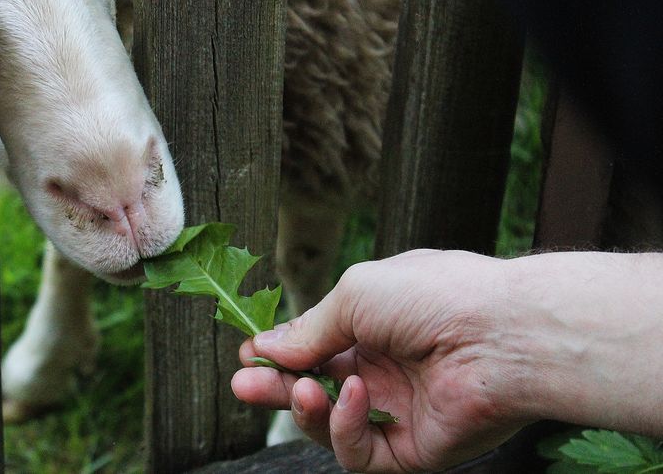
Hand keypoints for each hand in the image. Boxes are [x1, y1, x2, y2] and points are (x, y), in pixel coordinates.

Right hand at [232, 249, 533, 472]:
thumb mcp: (355, 294)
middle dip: (275, 386)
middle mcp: (383, 370)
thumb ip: (309, 328)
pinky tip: (351, 395)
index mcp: (373, 326)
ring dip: (303, 408)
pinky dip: (344, 427)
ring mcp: (396, 411)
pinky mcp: (411, 449)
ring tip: (298, 390)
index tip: (248, 353)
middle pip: (313, 389)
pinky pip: (359, 452)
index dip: (279, 352)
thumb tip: (266, 346)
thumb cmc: (434, 296)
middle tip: (244, 385)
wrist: (501, 333)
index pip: (313, 347)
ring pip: (329, 425)